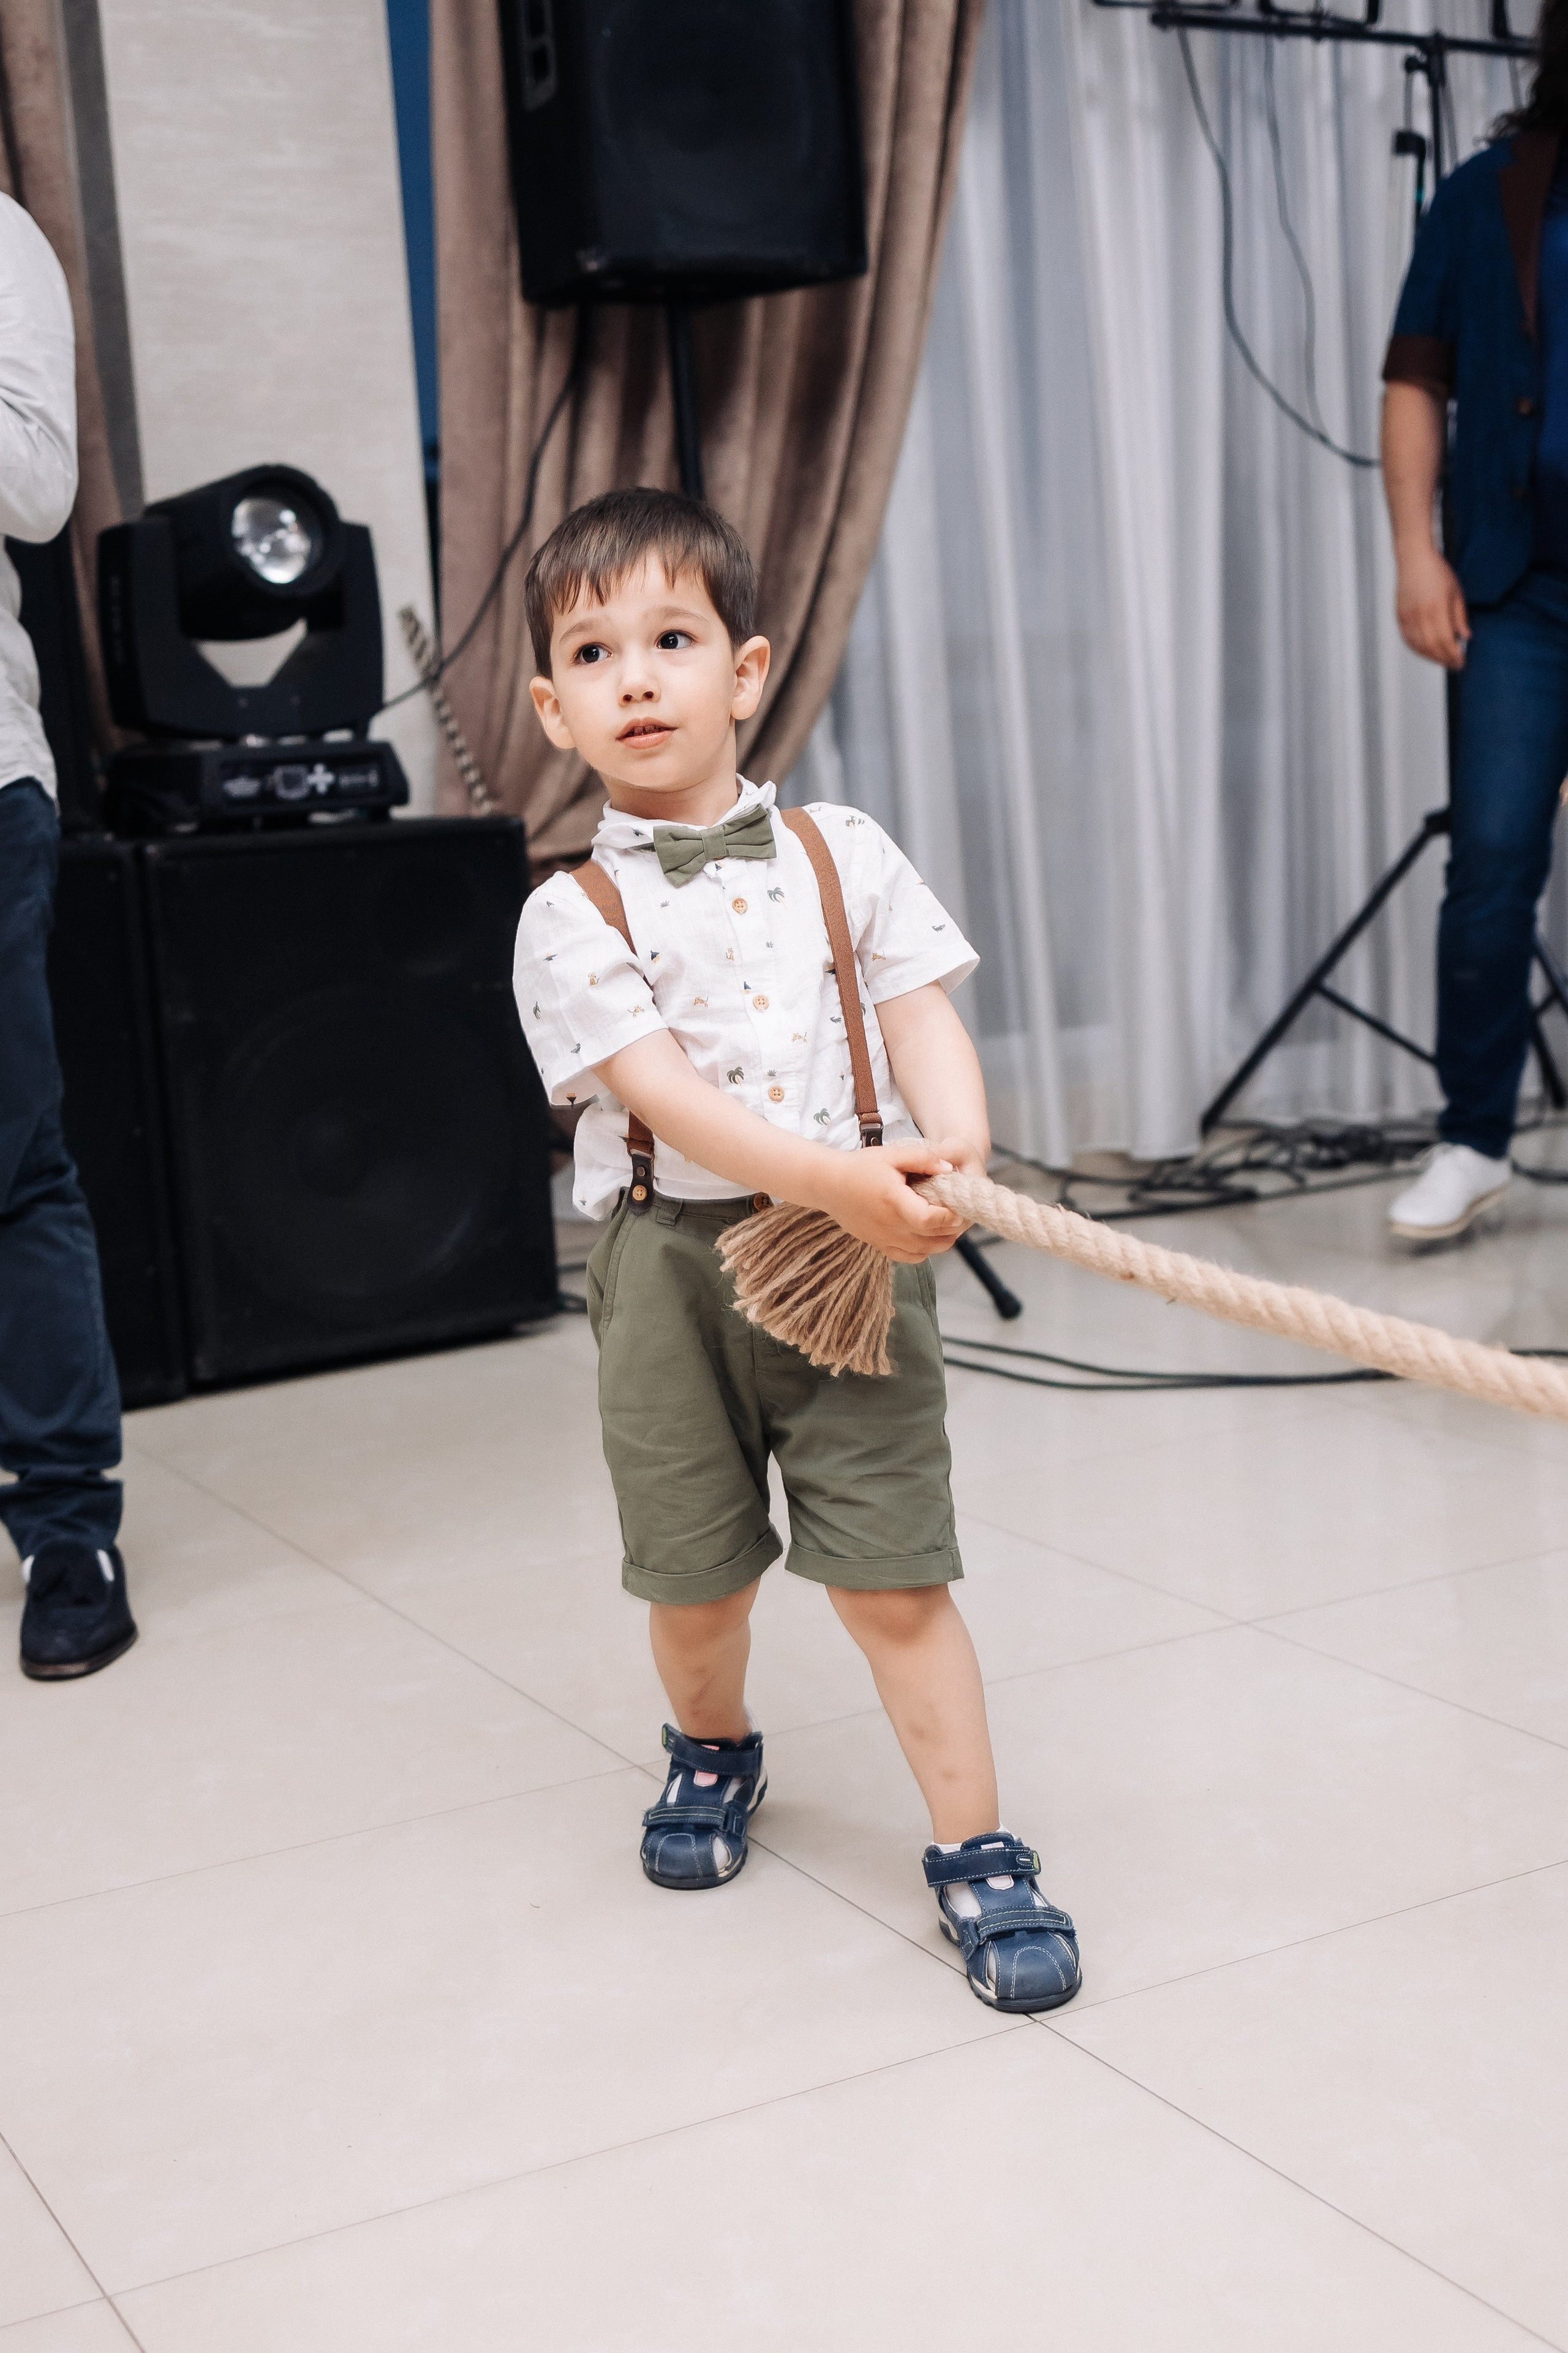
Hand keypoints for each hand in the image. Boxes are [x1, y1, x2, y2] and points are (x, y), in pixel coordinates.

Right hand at [814, 1137, 975, 1262]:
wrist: (829, 1185)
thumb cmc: (861, 1167)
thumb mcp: (893, 1154)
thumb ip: (923, 1158)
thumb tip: (949, 1169)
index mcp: (894, 1202)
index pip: (928, 1219)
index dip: (949, 1216)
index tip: (958, 1206)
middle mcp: (890, 1226)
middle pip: (932, 1239)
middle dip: (952, 1229)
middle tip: (959, 1214)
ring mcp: (884, 1239)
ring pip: (925, 1252)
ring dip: (942, 1241)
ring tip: (946, 1224)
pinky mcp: (879, 1245)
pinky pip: (909, 1258)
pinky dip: (924, 1251)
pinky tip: (926, 1235)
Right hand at [1395, 544, 1469, 668]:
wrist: (1414, 559)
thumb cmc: (1437, 572)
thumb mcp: (1456, 592)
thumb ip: (1460, 616)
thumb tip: (1465, 636)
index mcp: (1436, 608)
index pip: (1445, 640)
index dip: (1453, 655)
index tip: (1461, 662)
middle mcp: (1420, 615)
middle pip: (1432, 647)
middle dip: (1444, 659)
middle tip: (1454, 665)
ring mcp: (1407, 617)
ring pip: (1418, 646)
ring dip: (1431, 657)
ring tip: (1442, 661)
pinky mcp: (1400, 617)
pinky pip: (1408, 640)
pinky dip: (1418, 650)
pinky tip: (1426, 652)